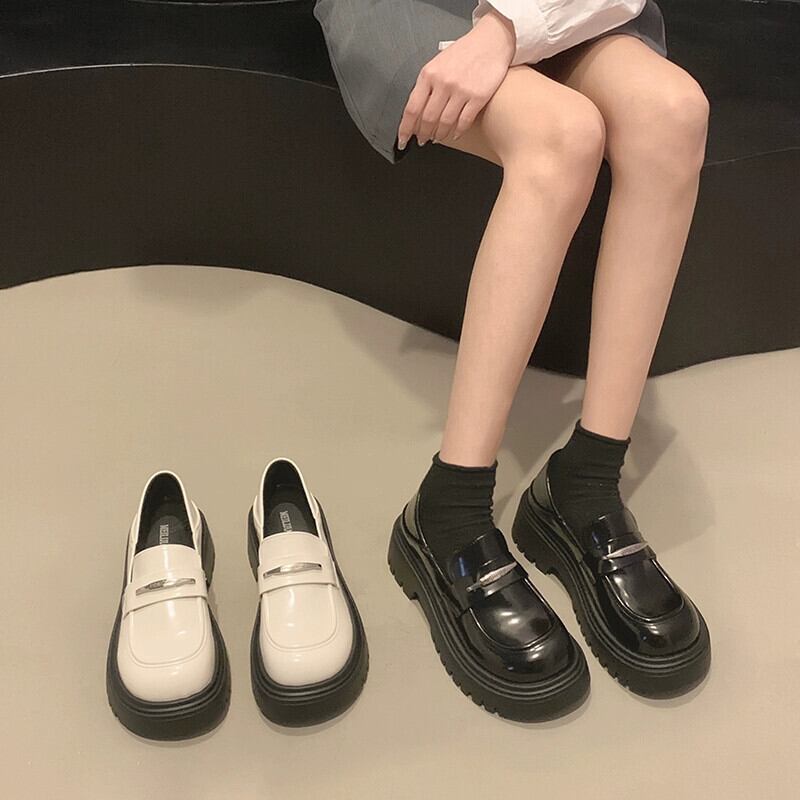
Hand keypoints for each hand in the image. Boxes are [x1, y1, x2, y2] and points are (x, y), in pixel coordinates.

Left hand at [397, 10, 515, 149]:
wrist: (490, 41)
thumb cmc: (463, 53)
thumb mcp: (437, 64)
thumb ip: (426, 85)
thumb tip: (416, 112)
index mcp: (429, 74)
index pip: (412, 108)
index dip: (405, 128)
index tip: (402, 140)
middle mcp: (443, 82)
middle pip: (427, 119)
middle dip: (422, 134)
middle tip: (422, 140)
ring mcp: (461, 90)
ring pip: (445, 123)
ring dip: (439, 135)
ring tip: (437, 138)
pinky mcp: (478, 97)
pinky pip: (464, 121)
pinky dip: (458, 132)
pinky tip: (455, 134)